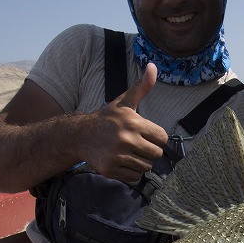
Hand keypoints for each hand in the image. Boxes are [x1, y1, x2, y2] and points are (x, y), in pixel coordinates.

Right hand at [79, 64, 169, 183]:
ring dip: (140, 162)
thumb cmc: (107, 119)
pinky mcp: (111, 169)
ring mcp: (118, 156)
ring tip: (129, 153)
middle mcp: (126, 139)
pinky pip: (135, 177)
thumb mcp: (124, 102)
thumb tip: (153, 66)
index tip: (145, 135)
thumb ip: (142, 87)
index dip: (156, 137)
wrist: (80, 135)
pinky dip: (131, 172)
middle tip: (137, 145)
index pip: (162, 138)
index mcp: (133, 123)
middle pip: (156, 154)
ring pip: (146, 167)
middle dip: (149, 151)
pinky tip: (122, 162)